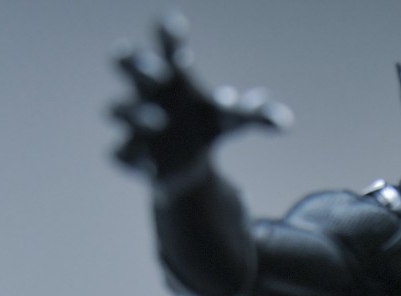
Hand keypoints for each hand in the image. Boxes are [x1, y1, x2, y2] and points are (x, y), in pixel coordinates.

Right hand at [108, 14, 291, 180]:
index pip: (167, 43)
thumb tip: (284, 122)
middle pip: (126, 65)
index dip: (168, 33)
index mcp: (171, 74)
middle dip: (128, 61)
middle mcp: (146, 94)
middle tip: (138, 59)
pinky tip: (151, 166)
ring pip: (116, 110)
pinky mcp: (129, 154)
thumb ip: (255, 115)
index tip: (176, 24)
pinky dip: (131, 157)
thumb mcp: (231, 121)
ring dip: (134, 113)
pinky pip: (119, 153)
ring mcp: (132, 123)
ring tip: (159, 122)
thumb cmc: (206, 127)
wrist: (186, 164)